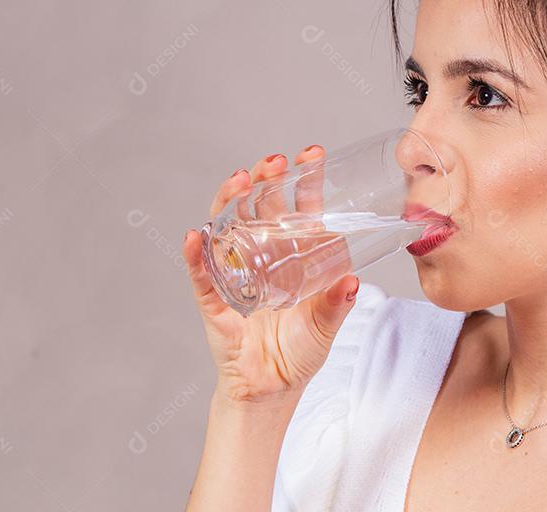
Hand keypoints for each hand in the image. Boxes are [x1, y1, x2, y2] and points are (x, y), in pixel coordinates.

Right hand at [182, 146, 359, 405]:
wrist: (271, 390)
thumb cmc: (300, 352)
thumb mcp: (326, 326)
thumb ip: (337, 304)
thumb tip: (352, 281)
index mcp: (294, 255)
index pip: (299, 208)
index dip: (304, 181)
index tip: (313, 155)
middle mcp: (263, 256)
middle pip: (260, 207)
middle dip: (266, 180)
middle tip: (275, 162)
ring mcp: (236, 273)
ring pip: (228, 226)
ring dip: (231, 200)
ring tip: (240, 180)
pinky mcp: (215, 300)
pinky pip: (201, 274)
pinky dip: (196, 255)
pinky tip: (194, 237)